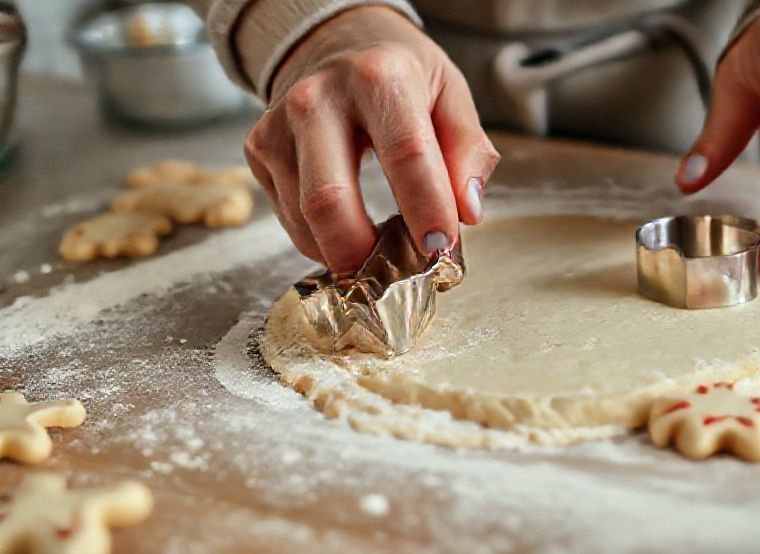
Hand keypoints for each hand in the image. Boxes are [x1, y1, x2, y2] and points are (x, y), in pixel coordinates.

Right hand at [244, 6, 499, 270]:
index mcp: (379, 77)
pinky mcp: (259, 149)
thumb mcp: (451, 95)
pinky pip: (289, 217)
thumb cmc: (402, 74)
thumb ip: (468, 152)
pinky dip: (322, 240)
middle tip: (399, 272)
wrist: (338, 42)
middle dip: (365, 251)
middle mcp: (318, 98)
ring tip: (380, 255)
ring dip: (345, 252)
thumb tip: (467, 211)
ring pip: (303, 218)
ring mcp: (278, 125)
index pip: (405, 154)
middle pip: (329, 199)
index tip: (441, 247)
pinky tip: (351, 233)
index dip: (426, 209)